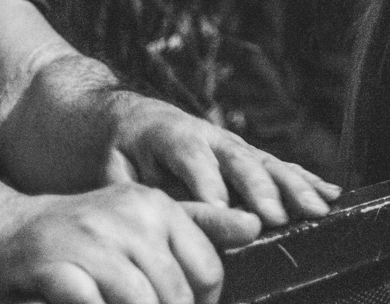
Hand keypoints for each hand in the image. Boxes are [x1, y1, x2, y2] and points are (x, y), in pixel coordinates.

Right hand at [0, 184, 225, 303]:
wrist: (16, 231)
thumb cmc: (93, 232)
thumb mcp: (146, 219)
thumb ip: (200, 224)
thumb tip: (256, 225)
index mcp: (157, 206)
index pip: (206, 268)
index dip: (205, 303)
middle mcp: (129, 217)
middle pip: (176, 292)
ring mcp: (91, 240)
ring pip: (141, 302)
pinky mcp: (55, 266)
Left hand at [104, 93, 340, 230]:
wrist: (131, 120)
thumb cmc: (121, 152)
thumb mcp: (118, 170)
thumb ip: (148, 190)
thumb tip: (176, 216)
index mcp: (173, 136)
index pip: (196, 162)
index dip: (212, 187)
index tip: (226, 213)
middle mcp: (213, 137)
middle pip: (241, 162)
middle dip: (262, 191)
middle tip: (277, 217)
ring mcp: (236, 145)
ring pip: (269, 164)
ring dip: (296, 187)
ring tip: (319, 208)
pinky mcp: (250, 154)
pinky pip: (281, 166)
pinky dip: (307, 179)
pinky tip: (331, 192)